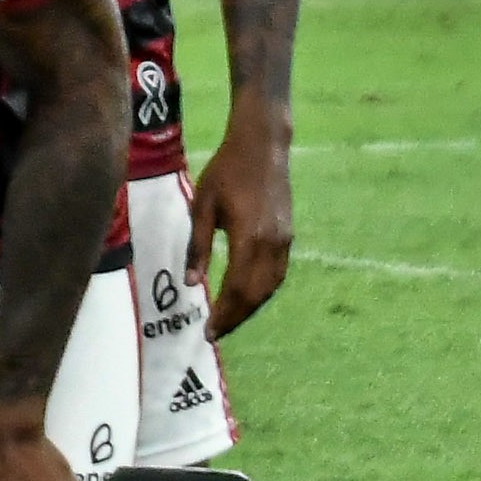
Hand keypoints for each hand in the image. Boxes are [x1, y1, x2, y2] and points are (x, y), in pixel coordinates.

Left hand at [187, 115, 293, 335]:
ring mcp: (285, 240)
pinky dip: (262, 291)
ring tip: (229, 320)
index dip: (224, 313)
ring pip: (270, 286)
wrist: (263, 147)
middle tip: (216, 333)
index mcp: (249, 238)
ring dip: (251, 307)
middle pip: (256, 294)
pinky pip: (277, 273)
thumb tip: (192, 284)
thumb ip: (198, 246)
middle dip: (236, 317)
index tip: (209, 332)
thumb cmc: (226, 172)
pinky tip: (247, 297)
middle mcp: (273, 244)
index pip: (237, 288)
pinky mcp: (288, 235)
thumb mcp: (202, 206)